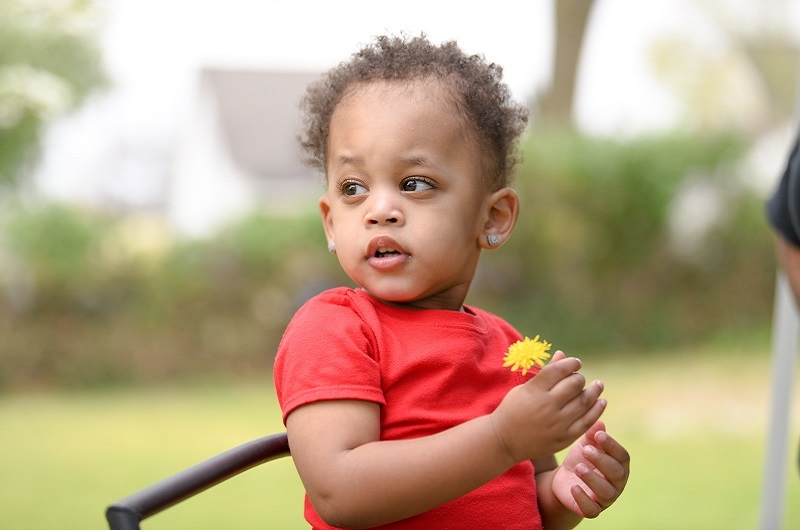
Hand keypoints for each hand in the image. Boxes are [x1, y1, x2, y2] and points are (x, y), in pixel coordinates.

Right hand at [490, 351, 605, 461]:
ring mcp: (557, 424)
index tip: (576, 363)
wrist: (504, 440)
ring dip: (594, 391)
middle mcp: (547, 406)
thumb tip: (563, 354)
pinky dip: (597, 410)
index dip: (571, 363)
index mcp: (534, 391)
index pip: (559, 370)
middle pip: (574, 384)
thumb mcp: (524, 388)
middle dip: (580, 377)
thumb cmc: (513, 409)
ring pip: (584, 402)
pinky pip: (586, 422)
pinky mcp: (564, 438)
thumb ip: (545, 373)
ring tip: (598, 385)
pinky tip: (601, 401)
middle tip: (580, 378)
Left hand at [551, 421, 630, 517]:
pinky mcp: (592, 510)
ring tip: (578, 468)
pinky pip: (592, 510)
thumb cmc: (581, 459)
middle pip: (616, 473)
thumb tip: (599, 423)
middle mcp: (617, 483)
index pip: (622, 456)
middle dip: (602, 461)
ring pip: (607, 492)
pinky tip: (574, 488)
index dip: (612, 446)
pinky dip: (583, 500)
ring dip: (593, 479)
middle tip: (586, 450)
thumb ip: (592, 435)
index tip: (598, 436)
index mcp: (619, 465)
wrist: (564, 479)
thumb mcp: (584, 445)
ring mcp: (606, 499)